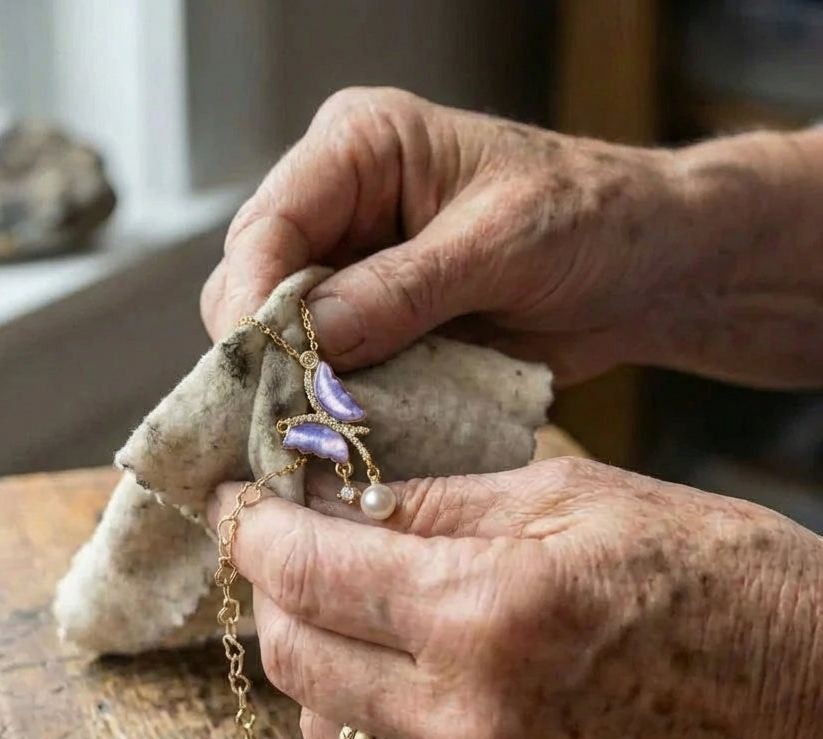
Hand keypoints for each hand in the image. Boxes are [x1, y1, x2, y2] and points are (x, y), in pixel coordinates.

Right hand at [202, 87, 822, 387]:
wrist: (640, 271)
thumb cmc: (589, 219)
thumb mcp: (501, 242)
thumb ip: (404, 288)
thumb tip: (310, 337)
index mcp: (360, 149)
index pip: (270, 222)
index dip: (252, 296)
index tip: (257, 364)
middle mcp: (340, 208)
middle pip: (255, 284)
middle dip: (266, 351)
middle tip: (282, 415)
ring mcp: (351, 274)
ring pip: (281, 337)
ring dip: (296, 386)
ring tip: (316, 432)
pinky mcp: (371, 329)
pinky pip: (328, 373)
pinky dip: (333, 406)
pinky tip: (346, 433)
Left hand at [208, 459, 822, 738]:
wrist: (812, 700)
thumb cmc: (708, 573)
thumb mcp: (567, 496)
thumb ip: (431, 503)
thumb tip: (333, 501)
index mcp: (488, 612)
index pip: (308, 571)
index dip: (254, 530)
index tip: (236, 502)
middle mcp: (471, 719)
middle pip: (293, 658)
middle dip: (269, 591)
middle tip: (282, 544)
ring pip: (326, 726)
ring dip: (310, 659)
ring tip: (337, 605)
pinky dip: (365, 716)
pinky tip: (395, 670)